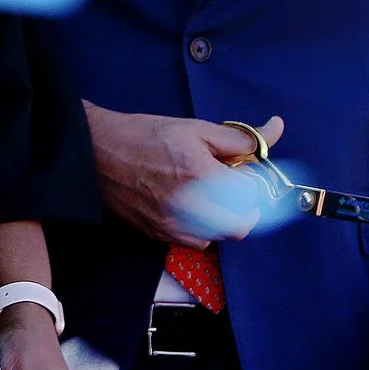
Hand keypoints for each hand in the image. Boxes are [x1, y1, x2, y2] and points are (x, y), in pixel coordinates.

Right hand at [82, 106, 280, 248]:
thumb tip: (272, 132)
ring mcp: (171, 225)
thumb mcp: (194, 127)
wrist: (96, 152)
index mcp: (201, 175)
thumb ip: (238, 137)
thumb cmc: (143, 135)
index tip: (249, 172)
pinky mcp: (157, 235)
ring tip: (211, 196)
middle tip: (238, 190)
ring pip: (218, 237)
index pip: (251, 193)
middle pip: (240, 226)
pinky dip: (201, 229)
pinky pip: (194, 242)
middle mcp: (189, 207)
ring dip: (224, 219)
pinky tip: (191, 207)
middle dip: (246, 208)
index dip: (256, 182)